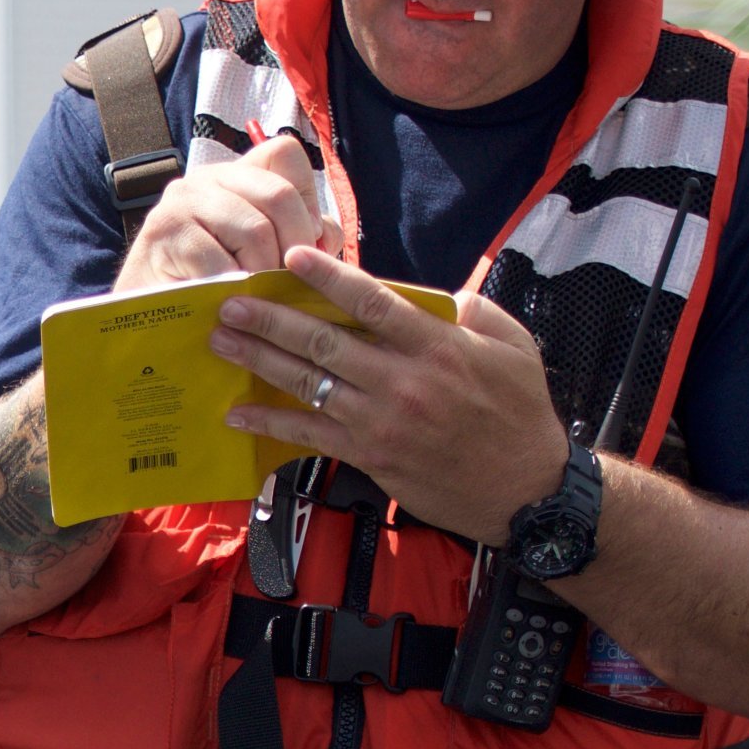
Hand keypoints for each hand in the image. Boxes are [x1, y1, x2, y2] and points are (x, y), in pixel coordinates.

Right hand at [119, 137, 340, 288]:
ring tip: (256, 299)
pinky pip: (220, 262)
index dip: (307, 201)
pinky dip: (233, 291)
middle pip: (279, 194)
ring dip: (263, 275)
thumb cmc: (209, 287)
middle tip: (286, 282)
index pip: (285, 153)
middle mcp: (208, 177)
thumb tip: (326, 236)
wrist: (146, 321)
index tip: (304, 243)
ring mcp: (183, 200)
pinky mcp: (164, 232)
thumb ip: (299, 237)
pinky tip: (229, 305)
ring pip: (255, 230)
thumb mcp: (261, 255)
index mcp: (235, 174)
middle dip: (294, 247)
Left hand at [211, 246, 571, 541]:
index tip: (291, 259)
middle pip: (324, 341)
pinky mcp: (370, 456)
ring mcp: (382, 421)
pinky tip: (238, 412)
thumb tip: (430, 294)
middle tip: (230, 303)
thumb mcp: (513, 345)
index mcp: (439, 345)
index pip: (372, 302)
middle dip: (271, 320)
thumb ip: (470, 311)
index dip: (327, 277)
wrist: (525, 489)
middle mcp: (404, 381)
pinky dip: (270, 423)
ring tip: (222, 342)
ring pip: (308, 383)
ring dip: (259, 361)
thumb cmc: (519, 411)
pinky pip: (310, 434)